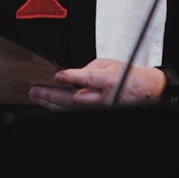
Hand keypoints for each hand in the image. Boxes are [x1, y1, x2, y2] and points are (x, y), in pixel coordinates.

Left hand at [29, 58, 166, 108]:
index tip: (57, 75)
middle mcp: (104, 99)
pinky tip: (50, 103)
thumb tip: (68, 75)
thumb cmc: (125, 75)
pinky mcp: (98, 112)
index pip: (88, 79)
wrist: (143, 91)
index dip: (72, 77)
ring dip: (51, 103)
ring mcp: (100, 109)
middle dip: (51, 95)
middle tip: (35, 90)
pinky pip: (76, 112)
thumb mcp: (107, 64)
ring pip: (71, 109)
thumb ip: (87, 70)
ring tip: (37, 97)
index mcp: (108, 81)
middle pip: (74, 100)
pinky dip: (61, 108)